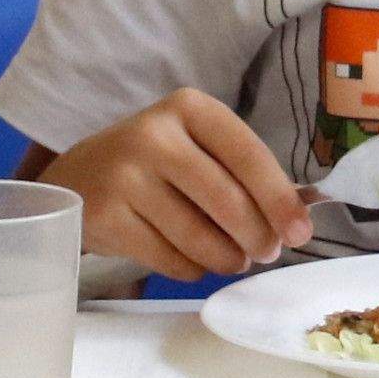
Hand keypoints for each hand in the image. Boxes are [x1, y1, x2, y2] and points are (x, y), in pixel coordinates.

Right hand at [38, 93, 311, 280]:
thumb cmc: (156, 164)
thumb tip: (297, 219)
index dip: (279, 198)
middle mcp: (154, 134)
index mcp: (188, 108)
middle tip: (266, 253)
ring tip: (233, 260)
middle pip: (226, 199)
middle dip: (257, 236)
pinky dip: (192, 269)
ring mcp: (125, 176)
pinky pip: (170, 259)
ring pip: (198, 236)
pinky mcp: (106, 217)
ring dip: (227, 258)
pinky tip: (193, 262)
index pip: (247, 153)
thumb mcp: (196, 147)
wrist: (78, 178)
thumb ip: (243, 174)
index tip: (300, 233)